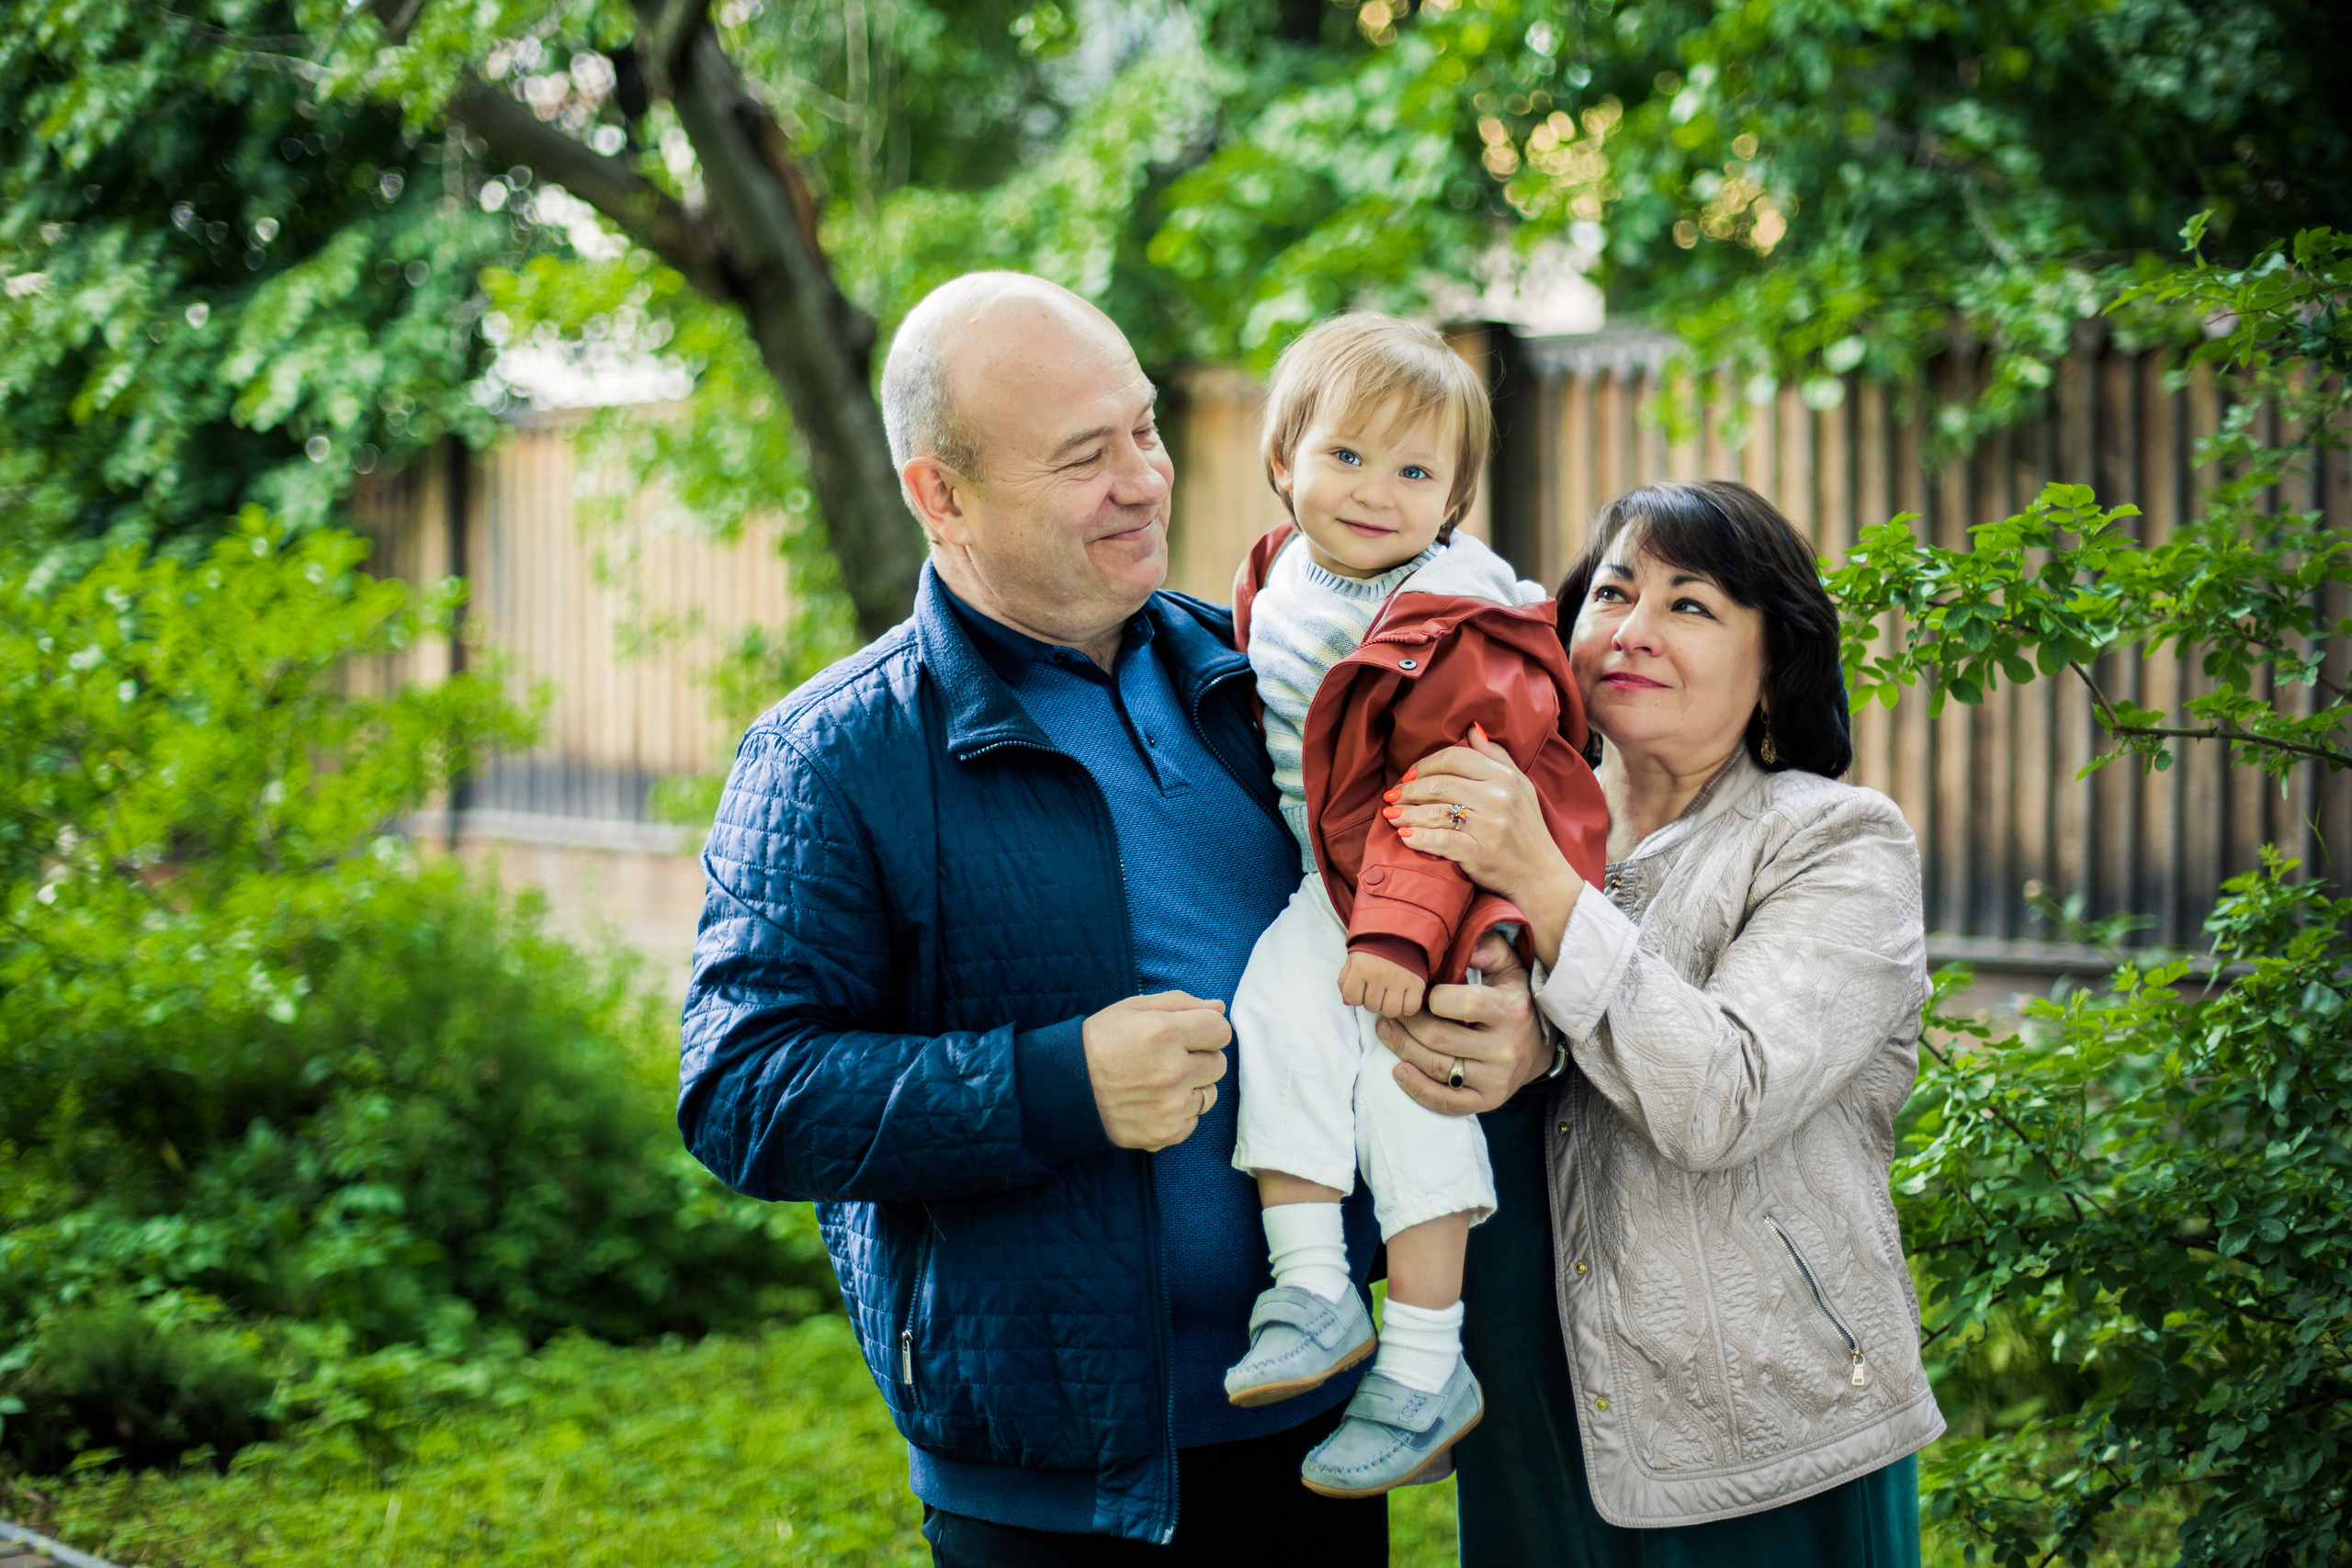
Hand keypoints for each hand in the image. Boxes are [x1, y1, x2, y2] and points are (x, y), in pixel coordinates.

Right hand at [1083, 992, 1231, 1150]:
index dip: (1207, 1029)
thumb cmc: (1101, 1042)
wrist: (1066, 1087)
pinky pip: (1193, 1120)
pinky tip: (1155, 1102)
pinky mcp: (1165, 1132)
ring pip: (1210, 1094)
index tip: (1190, 1033)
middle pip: (1219, 1063)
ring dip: (1193, 1086)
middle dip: (1201, 1057)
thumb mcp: (1134, 1009)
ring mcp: (1170, 1106)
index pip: (1221, 1031)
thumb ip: (1181, 1003)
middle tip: (1171, 1057)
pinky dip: (1180, 1112)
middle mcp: (1171, 1071)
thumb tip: (1219, 1007)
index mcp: (1164, 1033)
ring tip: (1162, 1081)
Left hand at [1339, 950, 1425, 1017]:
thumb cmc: (1373, 950)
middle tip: (1379, 988)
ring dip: (1389, 1006)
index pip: (1352, 999)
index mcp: (1361, 968)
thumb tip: (1346, 1003)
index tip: (1363, 987)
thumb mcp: (1354, 960)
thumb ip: (1345, 981)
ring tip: (1391, 994)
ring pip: (1391, 1011)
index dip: (1356, 996)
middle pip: (1372, 1007)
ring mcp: (1399, 980)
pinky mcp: (1416, 983)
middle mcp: (1379, 975)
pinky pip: (1410, 1008)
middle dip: (1373, 1001)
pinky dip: (1407, 1007)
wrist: (1400, 934)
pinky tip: (1404, 997)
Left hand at [1379, 931, 1550, 1115]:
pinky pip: (1444, 1102)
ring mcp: (1495, 1080)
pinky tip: (1399, 1069)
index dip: (1433, 997)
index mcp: (1509, 1012)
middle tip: (1390, 1011)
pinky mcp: (1486, 1102)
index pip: (1463, 1005)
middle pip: (1438, 1039)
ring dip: (1402, 1049)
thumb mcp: (1509, 968)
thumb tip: (1465, 943)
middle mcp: (1505, 1049)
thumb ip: (1487, 948)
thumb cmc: (1514, 1001)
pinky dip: (1416, 1088)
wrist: (1539, 1048)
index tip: (1422, 992)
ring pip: (1435, 1068)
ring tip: (1386, 1031)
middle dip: (1406, 1023)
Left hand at [1388, 724, 1580, 965]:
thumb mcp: (1520, 785)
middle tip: (1392, 796)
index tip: (1408, 775)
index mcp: (1504, 777)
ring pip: (1436, 811)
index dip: (1425, 764)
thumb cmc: (1526, 828)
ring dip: (1407, 813)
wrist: (1541, 874)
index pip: (1455, 758)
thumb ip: (1496, 756)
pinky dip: (1419, 837)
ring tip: (1390, 815)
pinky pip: (1441, 840)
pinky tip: (1405, 836)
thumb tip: (1471, 729)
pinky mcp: (1479, 851)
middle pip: (1440, 784)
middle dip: (1409, 789)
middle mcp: (1497, 797)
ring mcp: (1488, 825)